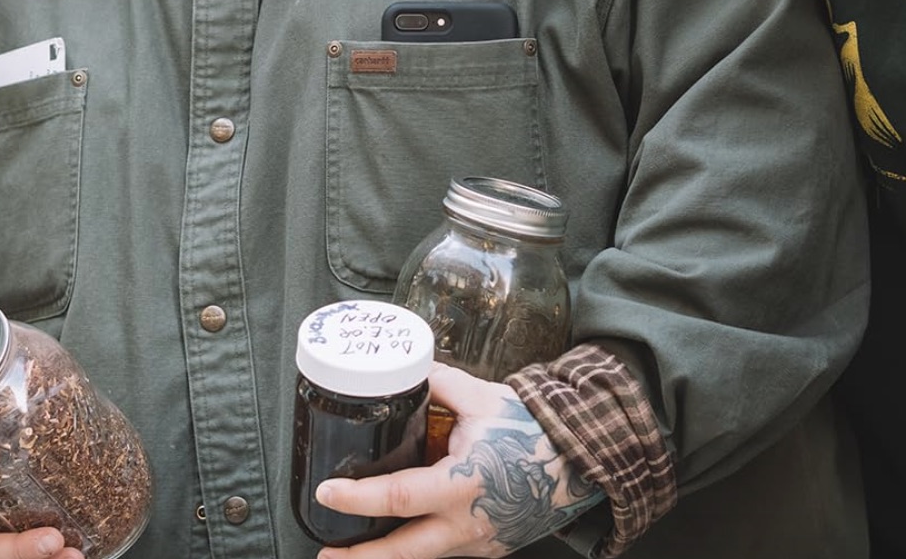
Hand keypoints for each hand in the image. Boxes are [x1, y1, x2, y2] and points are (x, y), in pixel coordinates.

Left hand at [312, 364, 602, 558]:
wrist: (580, 460)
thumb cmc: (533, 430)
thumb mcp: (483, 399)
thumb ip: (439, 384)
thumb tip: (407, 367)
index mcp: (462, 483)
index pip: (397, 498)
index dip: (356, 498)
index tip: (326, 493)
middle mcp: (467, 522)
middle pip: (402, 553)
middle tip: (325, 554)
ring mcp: (478, 542)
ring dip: (386, 557)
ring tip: (352, 552)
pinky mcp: (488, 549)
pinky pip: (446, 553)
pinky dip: (420, 549)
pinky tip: (402, 539)